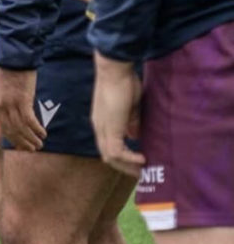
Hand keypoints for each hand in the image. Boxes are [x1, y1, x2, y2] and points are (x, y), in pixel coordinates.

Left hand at [0, 67, 45, 150]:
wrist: (16, 58)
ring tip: (39, 144)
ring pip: (21, 128)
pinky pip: (30, 121)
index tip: (21, 146)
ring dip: (31, 138)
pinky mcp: (23, 100)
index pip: (2, 127)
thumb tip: (13, 117)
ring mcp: (11, 104)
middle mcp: (1, 106)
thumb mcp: (2, 89)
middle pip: (11, 130)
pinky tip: (43, 133)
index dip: (13, 139)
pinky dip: (37, 129)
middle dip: (23, 142)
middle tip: (32, 149)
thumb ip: (5, 103)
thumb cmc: (11, 72)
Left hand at [92, 52, 144, 176]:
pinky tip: (143, 159)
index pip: (109, 145)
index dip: (122, 156)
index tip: (138, 163)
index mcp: (103, 122)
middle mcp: (100, 127)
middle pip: (107, 155)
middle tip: (142, 173)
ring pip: (110, 156)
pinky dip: (129, 159)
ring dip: (127, 166)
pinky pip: (116, 152)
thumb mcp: (130, 107)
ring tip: (144, 170)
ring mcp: (103, 128)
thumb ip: (131, 122)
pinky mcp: (110, 128)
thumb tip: (134, 136)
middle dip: (125, 166)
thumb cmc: (124, 83)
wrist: (114, 70)